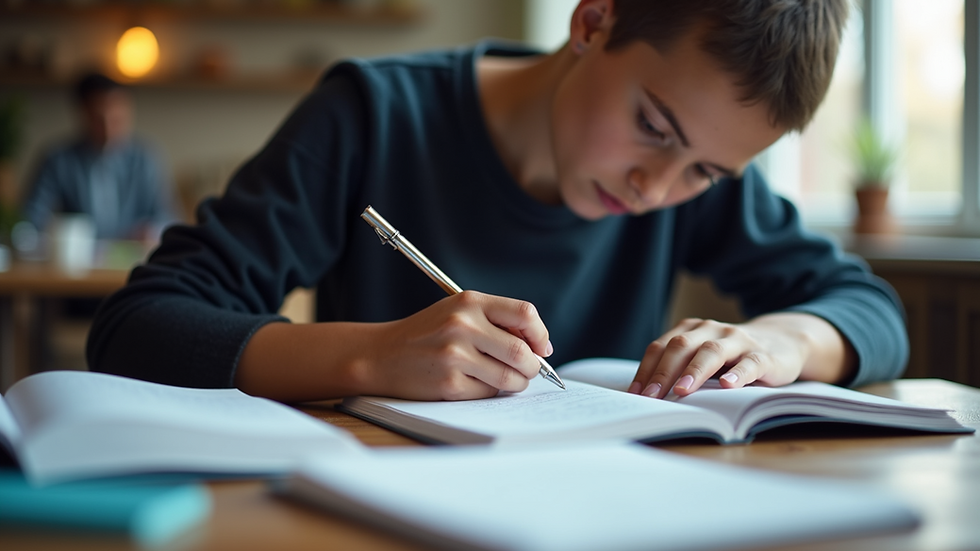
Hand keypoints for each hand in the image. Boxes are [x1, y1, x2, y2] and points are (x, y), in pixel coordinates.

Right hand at [363, 290, 552, 400]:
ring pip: (510, 377)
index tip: (541, 348)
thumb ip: (496, 321)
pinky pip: (489, 392)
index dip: (540, 334)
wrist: (381, 355)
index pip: (525, 314)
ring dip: (516, 383)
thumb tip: (540, 348)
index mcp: (469, 302)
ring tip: (505, 379)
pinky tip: (474, 383)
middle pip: (522, 351)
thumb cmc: (426, 334)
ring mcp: (455, 356)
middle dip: (533, 367)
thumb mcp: (457, 311)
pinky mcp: (449, 383)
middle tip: (529, 371)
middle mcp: (462, 325)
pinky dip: (490, 392)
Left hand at [627, 313, 854, 398]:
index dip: (647, 369)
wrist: (783, 341)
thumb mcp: (704, 357)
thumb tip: (648, 394)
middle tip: (651, 396)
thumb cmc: (733, 355)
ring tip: (682, 391)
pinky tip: (728, 386)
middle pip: (682, 347)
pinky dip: (738, 374)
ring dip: (694, 372)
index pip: (662, 346)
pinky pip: (749, 363)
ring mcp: (739, 340)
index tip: (636, 393)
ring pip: (712, 352)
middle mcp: (712, 330)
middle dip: (663, 372)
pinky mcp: (764, 355)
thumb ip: (682, 367)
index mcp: (692, 329)